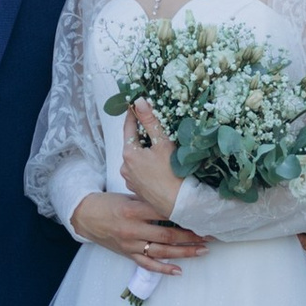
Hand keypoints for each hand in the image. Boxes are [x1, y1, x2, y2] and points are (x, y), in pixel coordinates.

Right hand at [71, 188, 207, 278]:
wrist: (85, 217)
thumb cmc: (108, 203)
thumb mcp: (127, 195)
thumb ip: (148, 199)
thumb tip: (174, 198)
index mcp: (133, 210)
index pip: (164, 213)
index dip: (184, 215)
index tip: (201, 215)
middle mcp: (132, 229)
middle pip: (167, 235)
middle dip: (190, 236)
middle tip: (209, 235)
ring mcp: (130, 244)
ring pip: (161, 251)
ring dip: (184, 252)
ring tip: (202, 250)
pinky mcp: (128, 254)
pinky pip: (148, 264)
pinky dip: (164, 269)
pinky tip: (179, 270)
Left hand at [119, 102, 183, 221]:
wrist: (180, 204)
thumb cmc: (173, 173)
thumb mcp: (163, 143)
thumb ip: (150, 121)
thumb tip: (139, 101)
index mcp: (129, 154)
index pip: (128, 128)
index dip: (133, 115)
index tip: (135, 104)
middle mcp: (125, 168)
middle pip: (132, 145)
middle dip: (142, 136)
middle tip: (153, 127)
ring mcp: (130, 180)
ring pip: (136, 160)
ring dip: (144, 153)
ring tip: (159, 149)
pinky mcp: (138, 190)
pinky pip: (140, 173)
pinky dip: (146, 167)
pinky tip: (159, 167)